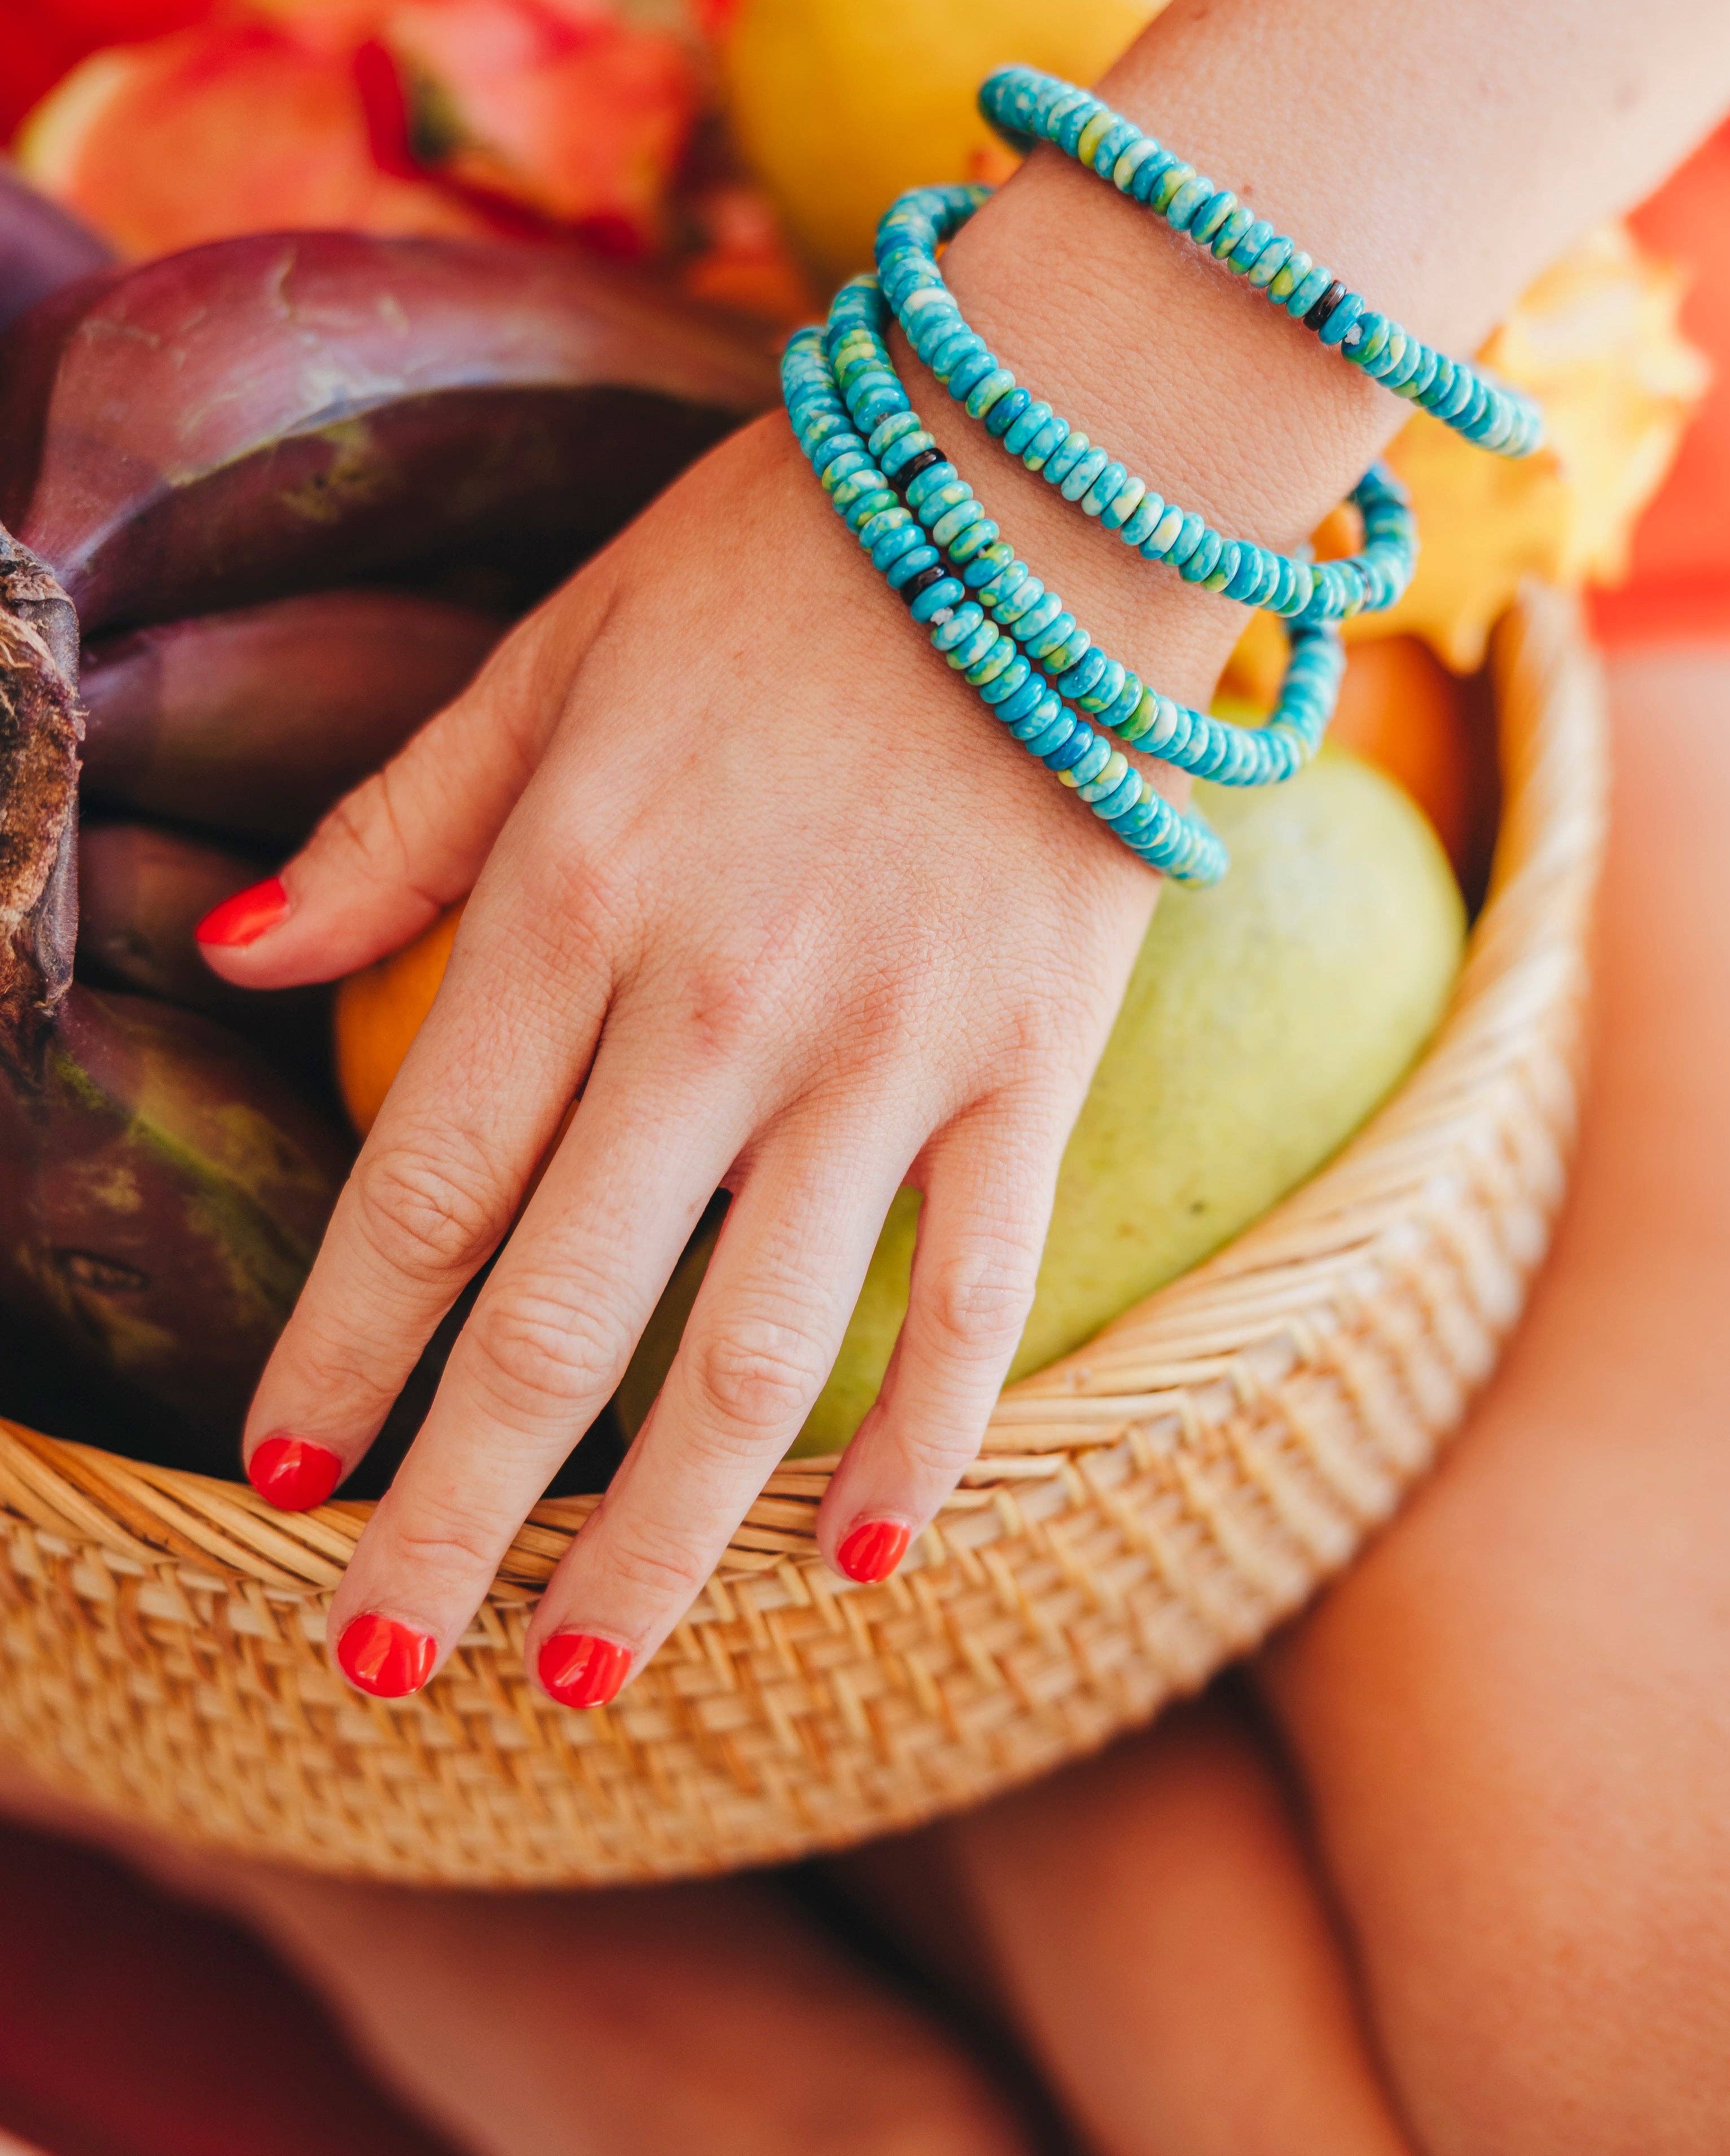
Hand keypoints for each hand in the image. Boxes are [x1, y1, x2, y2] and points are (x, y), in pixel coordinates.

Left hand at [209, 403, 1206, 1705]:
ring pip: (757, 1357)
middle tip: (377, 1668)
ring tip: (579, 1677)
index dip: (339, 1355)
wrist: (1061, 478)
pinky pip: (978, 1295)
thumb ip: (409, 821)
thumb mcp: (559, 652)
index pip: (424, 1189)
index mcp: (577, 900)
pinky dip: (922, 1442)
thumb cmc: (789, 555)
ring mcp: (890, 1051)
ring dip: (659, 1542)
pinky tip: (854, 1559)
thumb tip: (241, 958)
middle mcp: (719, 1007)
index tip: (281, 1482)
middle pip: (561, 1321)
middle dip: (455, 1516)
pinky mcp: (1034, 1064)